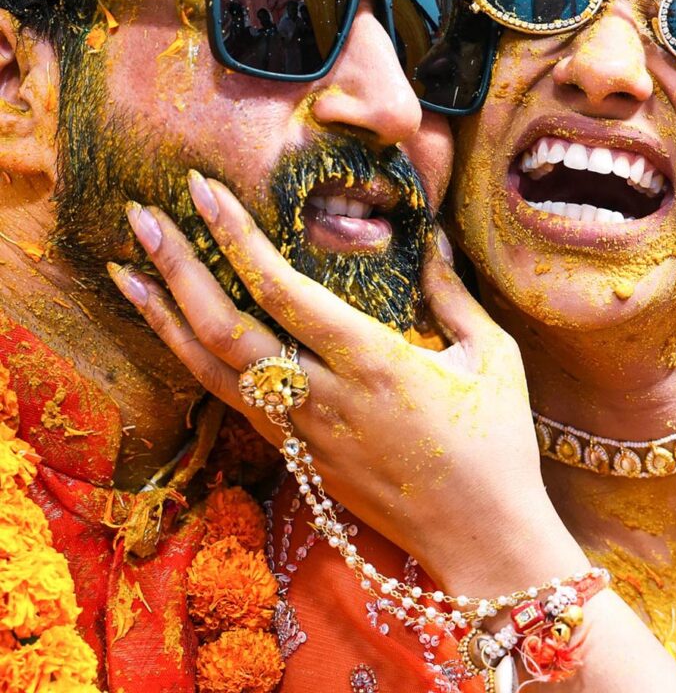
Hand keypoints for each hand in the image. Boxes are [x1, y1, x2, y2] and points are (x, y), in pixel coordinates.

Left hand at [110, 171, 582, 591]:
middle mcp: (324, 396)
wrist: (480, 539)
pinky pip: (230, 401)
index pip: (283, 289)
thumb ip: (453, 293)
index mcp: (374, 361)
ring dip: (163, 317)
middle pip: (225, 330)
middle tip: (140, 218)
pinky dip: (193, 360)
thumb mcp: (493, 358)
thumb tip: (432, 236)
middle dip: (176, 269)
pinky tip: (174, 331)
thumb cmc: (496, 445)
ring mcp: (302, 433)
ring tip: (123, 272)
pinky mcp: (297, 457)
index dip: (236, 236)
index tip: (202, 191)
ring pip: (211, 371)